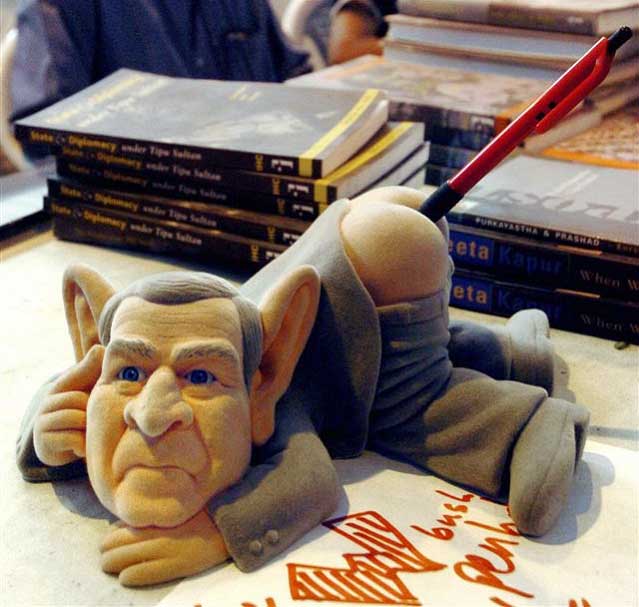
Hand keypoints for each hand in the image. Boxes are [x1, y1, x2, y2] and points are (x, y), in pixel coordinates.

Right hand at [33, 344, 103, 465]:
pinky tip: (81, 445)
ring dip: (88, 429)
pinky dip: (83, 444)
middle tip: (93, 419)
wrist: (62, 446)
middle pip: (80, 400)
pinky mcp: (44, 442)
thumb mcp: (87, 389)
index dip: (88, 372)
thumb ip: (92, 370)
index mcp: (60, 386)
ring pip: (77, 419)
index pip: (77, 374)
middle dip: (92, 411)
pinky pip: (73, 439)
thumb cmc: (80, 413)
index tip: (100, 374)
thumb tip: (99, 349)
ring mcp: (42, 422)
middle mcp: (47, 402)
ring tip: (88, 433)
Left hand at [100, 510, 229, 585]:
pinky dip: (129, 576)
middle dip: (107, 553)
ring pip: (123, 561)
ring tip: (112, 566)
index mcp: (157, 518)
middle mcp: (158, 533)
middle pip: (116, 546)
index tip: (108, 543)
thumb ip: (150, 517)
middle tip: (106, 557)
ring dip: (113, 564)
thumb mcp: (173, 510)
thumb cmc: (199, 516)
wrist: (227, 528)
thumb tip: (122, 527)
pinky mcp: (175, 566)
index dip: (110, 539)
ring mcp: (166, 550)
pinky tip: (126, 576)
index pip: (120, 530)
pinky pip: (141, 574)